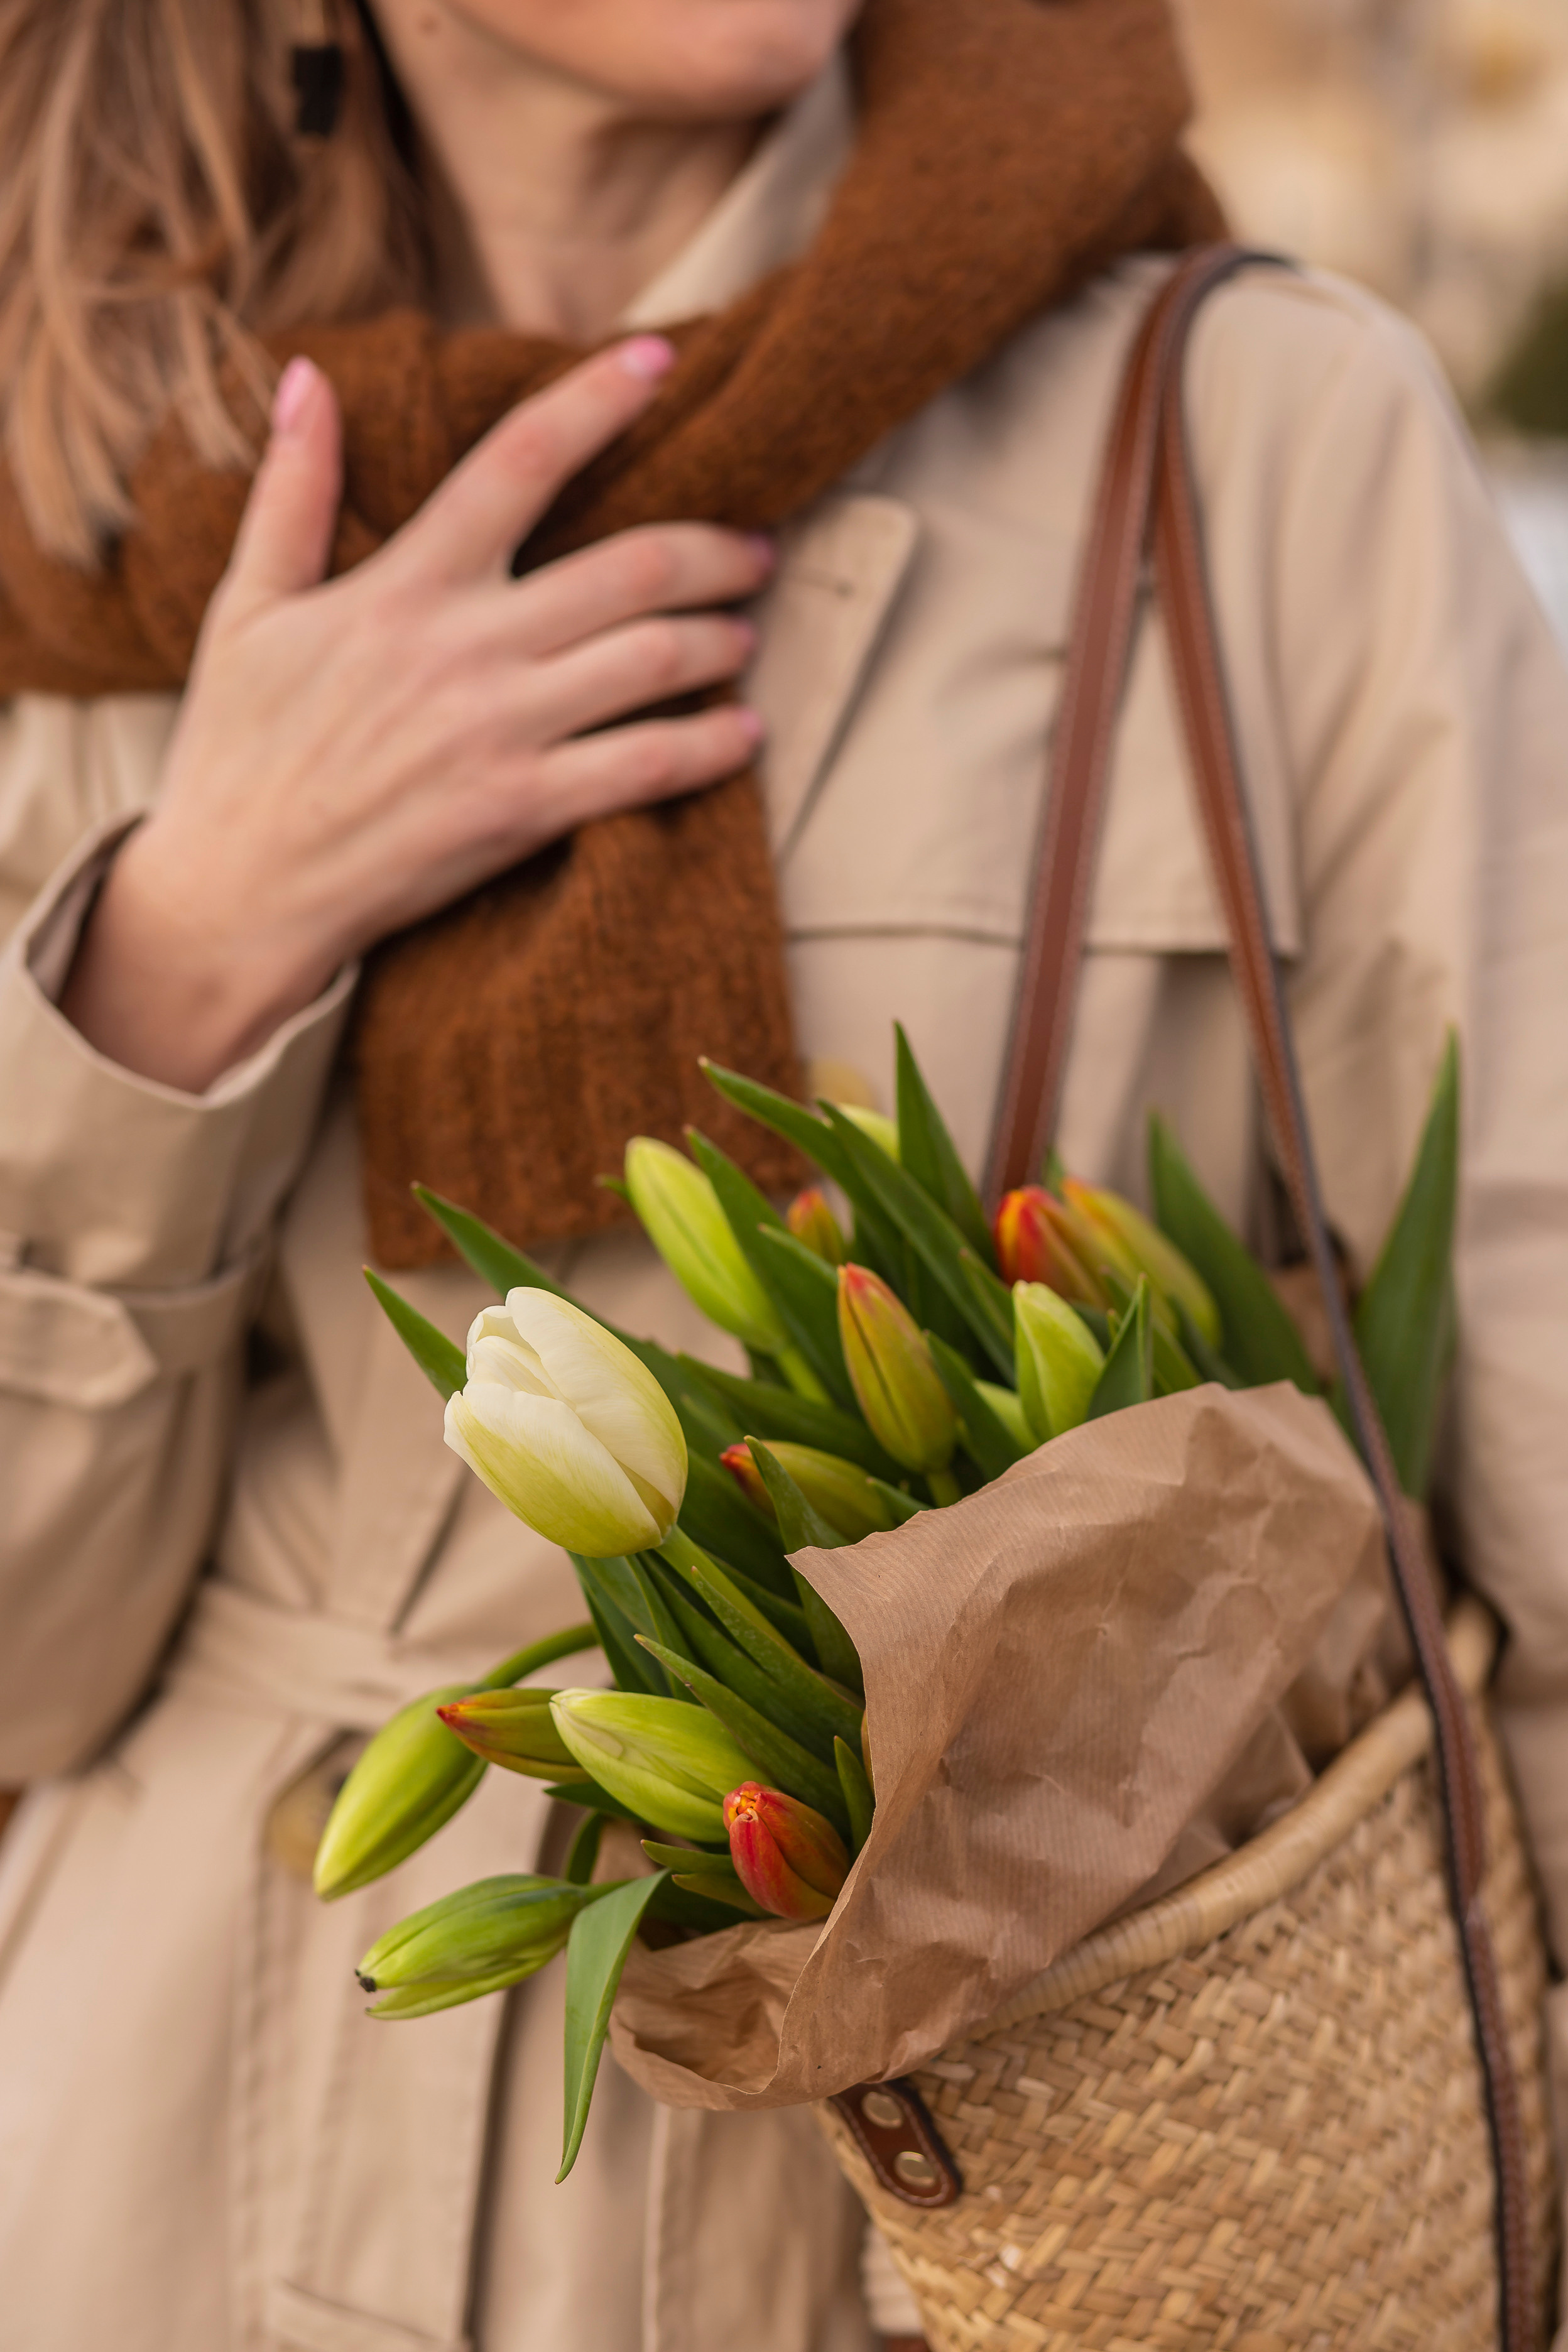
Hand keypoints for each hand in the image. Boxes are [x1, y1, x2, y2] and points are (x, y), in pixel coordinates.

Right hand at [61, 337, 771, 1091]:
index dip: (599, 399)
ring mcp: (502, 731)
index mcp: (404, 583)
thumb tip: (312, 376)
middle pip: (631, 566)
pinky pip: (648, 766)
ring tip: (745, 631)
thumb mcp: (244, 608)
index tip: (660, 361)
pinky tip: (745, 733)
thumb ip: (291, 491)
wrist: (237, 891)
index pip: (519, 460)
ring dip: (721, 639)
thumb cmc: (238, 750)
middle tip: (753, 547)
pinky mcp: (523, 809)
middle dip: (715, 547)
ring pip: (655, 659)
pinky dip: (712, 745)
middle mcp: (467, 647)